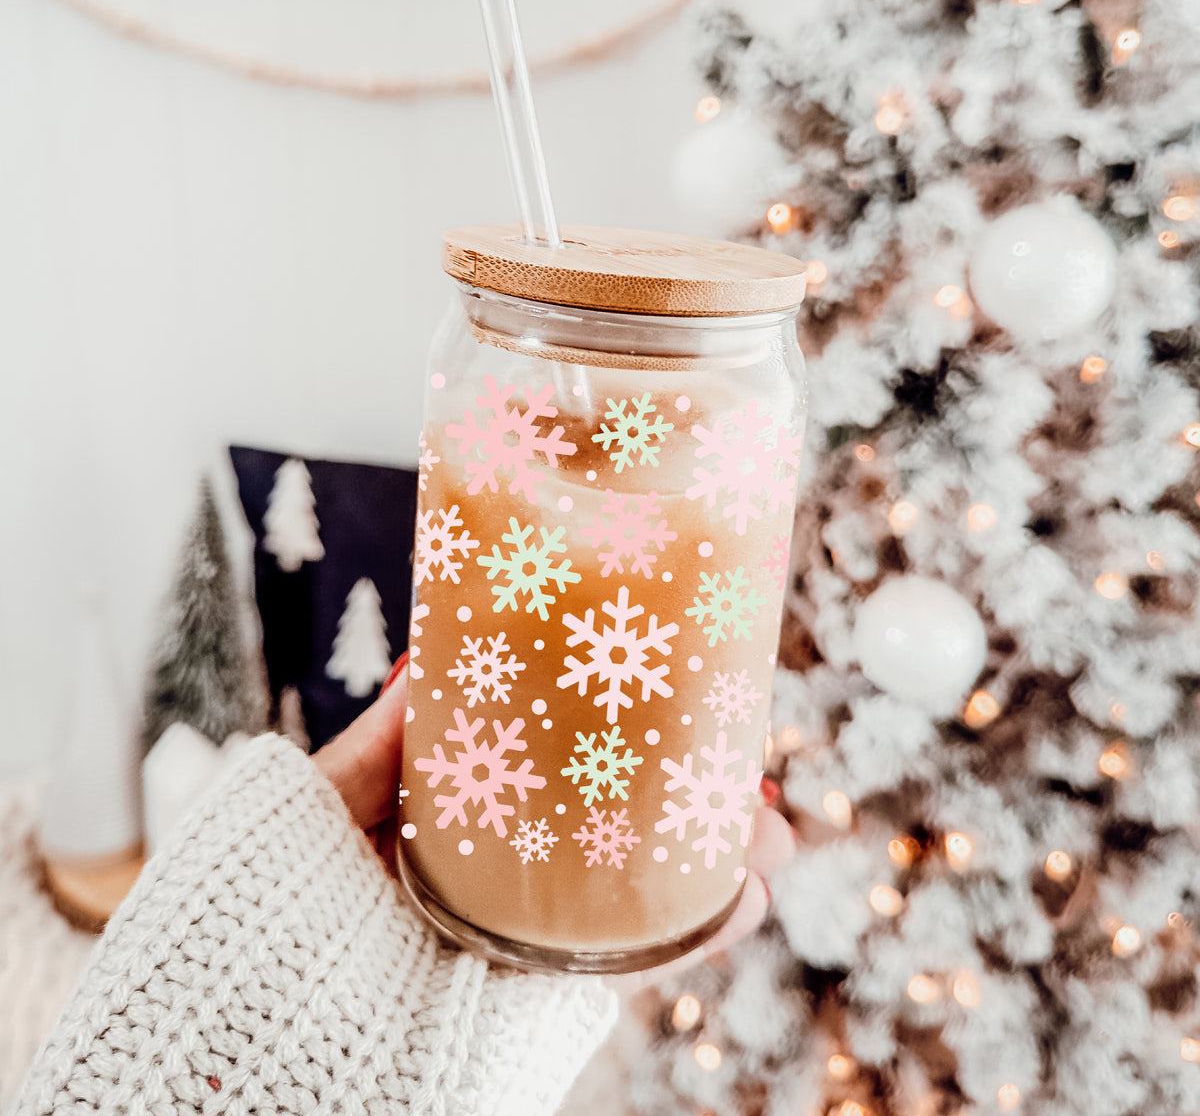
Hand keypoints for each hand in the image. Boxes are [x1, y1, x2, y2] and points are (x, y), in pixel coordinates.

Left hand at [314, 653, 794, 981]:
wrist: (257, 1012)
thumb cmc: (273, 896)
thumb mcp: (323, 799)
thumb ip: (381, 739)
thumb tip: (430, 656)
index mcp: (462, 828)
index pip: (557, 779)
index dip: (622, 749)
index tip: (677, 711)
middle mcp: (505, 883)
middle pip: (615, 835)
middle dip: (690, 805)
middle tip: (750, 774)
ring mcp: (526, 941)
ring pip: (638, 898)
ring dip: (713, 870)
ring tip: (772, 840)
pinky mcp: (535, 996)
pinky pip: (623, 966)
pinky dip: (688, 938)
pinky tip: (742, 903)